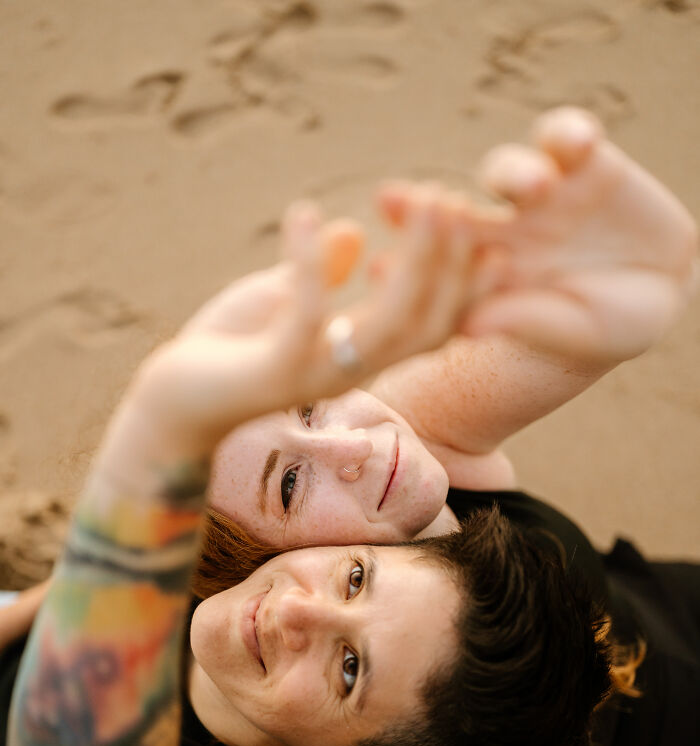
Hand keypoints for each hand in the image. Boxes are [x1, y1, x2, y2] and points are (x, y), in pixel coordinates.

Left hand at [135, 193, 474, 450]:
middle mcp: (352, 370)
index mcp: (362, 355)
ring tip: (419, 201)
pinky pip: (306, 317)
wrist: (170, 407)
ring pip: (390, 325)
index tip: (463, 211)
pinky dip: (308, 264)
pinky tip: (302, 211)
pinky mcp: (273, 372)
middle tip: (450, 197)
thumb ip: (319, 272)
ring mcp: (316, 375)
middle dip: (451, 261)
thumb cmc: (227, 353)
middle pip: (430, 322)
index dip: (462, 271)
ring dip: (414, 263)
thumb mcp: (279, 300)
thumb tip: (353, 230)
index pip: (437, 319)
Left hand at [380, 108, 697, 361]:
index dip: (408, 270)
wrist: (664, 289)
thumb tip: (467, 326)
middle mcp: (502, 232)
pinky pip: (564, 136)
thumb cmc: (611, 325)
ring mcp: (539, 194)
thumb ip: (524, 321)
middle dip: (422, 207)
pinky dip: (570, 134)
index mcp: (486, 279)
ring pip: (504, 171)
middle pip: (453, 213)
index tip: (376, 271)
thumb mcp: (575, 330)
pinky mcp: (581, 161)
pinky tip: (581, 144)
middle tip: (393, 202)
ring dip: (512, 174)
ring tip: (537, 188)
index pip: (438, 273)